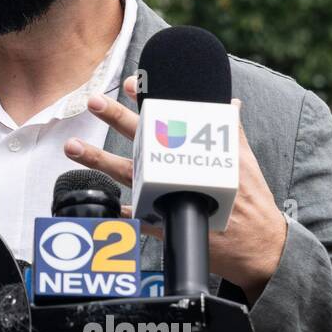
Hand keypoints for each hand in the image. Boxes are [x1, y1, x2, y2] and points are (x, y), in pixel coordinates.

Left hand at [62, 76, 288, 301]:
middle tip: (94, 101)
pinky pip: (130, 217)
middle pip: (144, 141)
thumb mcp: (244, 164)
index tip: (130, 83)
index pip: (170, 120)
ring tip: (71, 146)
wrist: (259, 248)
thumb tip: (230, 105)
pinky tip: (90, 201)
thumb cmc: (251, 203)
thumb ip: (233, 133)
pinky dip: (111, 211)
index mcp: (200, 154)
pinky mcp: (164, 225)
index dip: (148, 101)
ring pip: (128, 175)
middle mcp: (181, 173)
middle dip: (117, 119)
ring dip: (98, 160)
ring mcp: (169, 199)